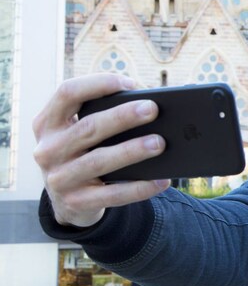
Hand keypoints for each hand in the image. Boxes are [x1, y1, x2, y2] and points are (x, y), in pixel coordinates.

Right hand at [32, 74, 170, 227]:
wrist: (68, 201)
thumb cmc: (83, 153)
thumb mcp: (79, 133)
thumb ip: (101, 115)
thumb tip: (147, 105)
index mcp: (48, 123)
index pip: (67, 93)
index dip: (98, 84)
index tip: (129, 82)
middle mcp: (47, 149)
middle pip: (88, 127)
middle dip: (122, 117)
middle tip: (153, 109)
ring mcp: (59, 178)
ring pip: (99, 161)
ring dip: (132, 151)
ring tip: (160, 143)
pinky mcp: (76, 203)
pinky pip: (113, 194)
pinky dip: (140, 187)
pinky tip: (162, 180)